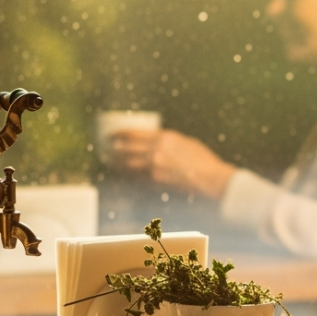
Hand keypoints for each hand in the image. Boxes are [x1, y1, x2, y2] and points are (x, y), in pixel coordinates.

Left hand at [110, 129, 235, 199]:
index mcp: (165, 137)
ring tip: (110, 161)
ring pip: (128, 164)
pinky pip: (137, 177)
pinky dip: (128, 176)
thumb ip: (169, 141)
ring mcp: (155, 166)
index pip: (135, 134)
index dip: (120, 134)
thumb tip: (156, 142)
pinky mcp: (156, 181)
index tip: (112, 134)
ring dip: (117, 163)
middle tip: (106, 148)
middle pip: (127, 148)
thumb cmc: (203, 160)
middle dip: (114, 148)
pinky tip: (124, 175)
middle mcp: (157, 150)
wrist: (210, 178)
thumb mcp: (186, 142)